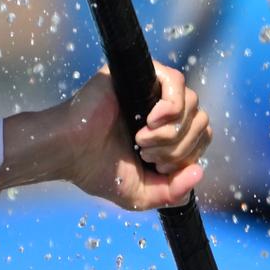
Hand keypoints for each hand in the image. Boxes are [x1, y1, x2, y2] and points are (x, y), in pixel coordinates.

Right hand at [67, 63, 211, 210]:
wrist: (68, 151)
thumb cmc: (95, 170)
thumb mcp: (141, 195)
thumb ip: (173, 193)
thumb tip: (199, 174)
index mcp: (166, 135)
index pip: (201, 137)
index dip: (186, 156)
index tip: (156, 166)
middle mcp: (163, 110)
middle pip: (201, 121)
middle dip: (177, 148)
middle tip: (145, 154)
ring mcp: (154, 91)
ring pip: (192, 104)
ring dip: (168, 133)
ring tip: (140, 140)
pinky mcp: (142, 74)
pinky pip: (177, 82)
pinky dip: (171, 108)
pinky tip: (150, 120)